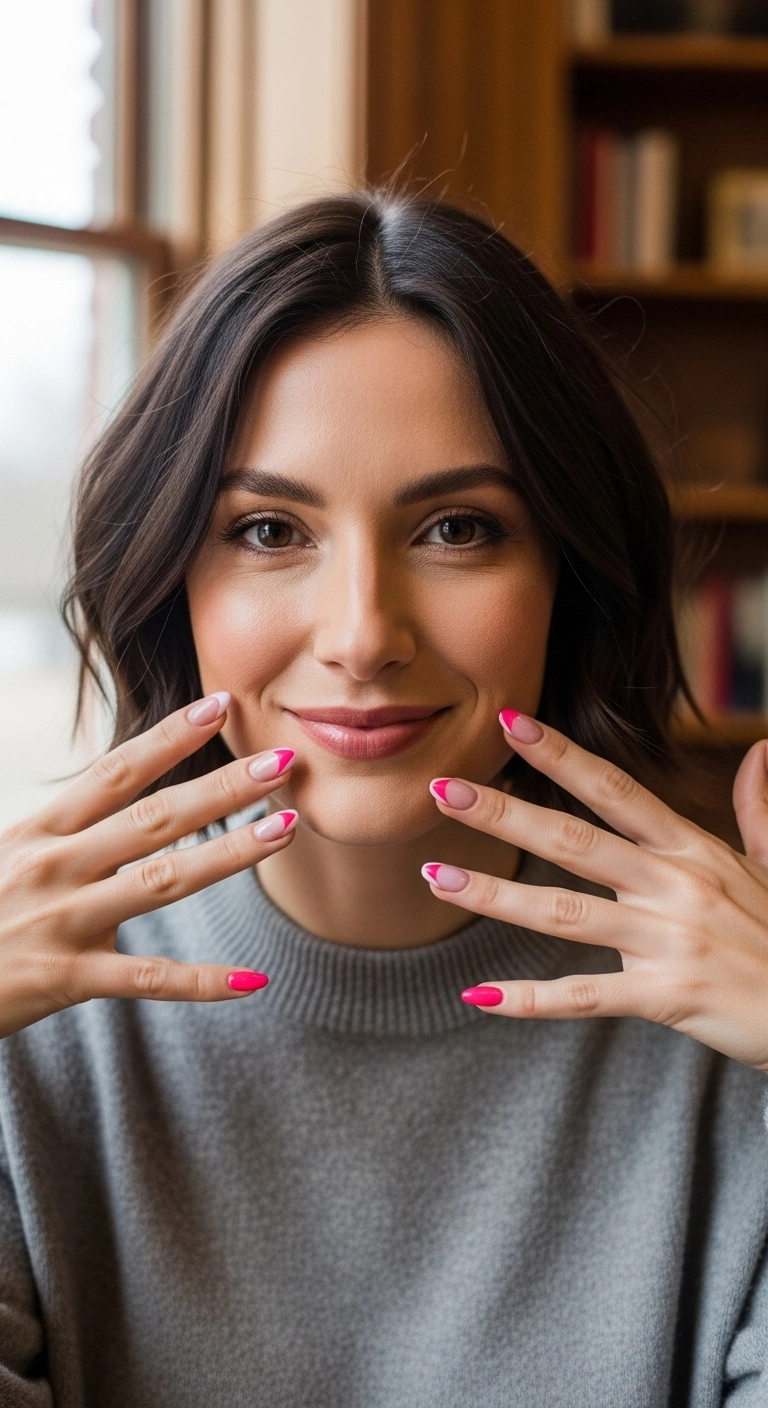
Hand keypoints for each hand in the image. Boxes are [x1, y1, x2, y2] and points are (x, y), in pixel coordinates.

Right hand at [0, 693, 297, 1038]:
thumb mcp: (7, 855)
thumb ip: (65, 832)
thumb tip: (122, 799)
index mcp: (40, 831)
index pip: (116, 772)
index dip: (170, 736)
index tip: (220, 705)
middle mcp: (53, 866)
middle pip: (153, 817)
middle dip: (222, 786)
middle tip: (282, 760)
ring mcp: (61, 921)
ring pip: (162, 881)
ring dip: (229, 854)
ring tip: (286, 829)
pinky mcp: (63, 978)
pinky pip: (146, 978)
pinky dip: (202, 982)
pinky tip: (253, 981)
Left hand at [423, 710, 767, 1070]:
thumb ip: (757, 807)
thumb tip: (759, 750)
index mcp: (693, 848)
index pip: (616, 790)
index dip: (561, 755)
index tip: (510, 723)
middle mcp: (677, 885)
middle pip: (575, 840)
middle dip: (504, 812)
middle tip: (443, 788)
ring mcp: (670, 941)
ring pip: (565, 913)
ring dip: (495, 895)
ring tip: (438, 877)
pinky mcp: (667, 996)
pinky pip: (585, 996)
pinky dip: (530, 1000)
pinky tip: (479, 994)